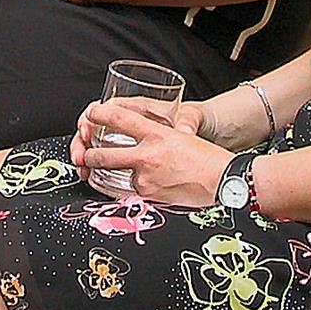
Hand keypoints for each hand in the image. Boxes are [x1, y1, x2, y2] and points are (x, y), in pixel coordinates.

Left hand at [73, 98, 232, 206]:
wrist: (225, 180)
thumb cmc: (207, 157)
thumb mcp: (180, 135)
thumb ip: (157, 136)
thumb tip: (142, 136)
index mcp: (157, 133)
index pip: (119, 118)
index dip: (99, 114)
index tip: (91, 113)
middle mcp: (149, 155)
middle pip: (104, 154)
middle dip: (89, 155)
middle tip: (85, 154)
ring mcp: (147, 178)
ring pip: (114, 176)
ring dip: (101, 175)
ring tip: (95, 172)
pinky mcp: (150, 196)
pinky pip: (130, 191)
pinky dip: (128, 187)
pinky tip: (131, 184)